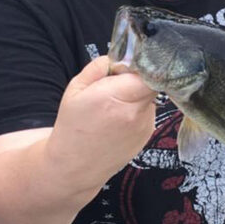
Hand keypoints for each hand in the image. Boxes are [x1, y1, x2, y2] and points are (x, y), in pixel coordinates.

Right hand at [47, 56, 156, 188]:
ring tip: (116, 105)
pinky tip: (120, 119)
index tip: (126, 66)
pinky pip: (149, 111)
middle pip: (151, 82)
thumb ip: (99, 67)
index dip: (139, 65)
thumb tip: (120, 57)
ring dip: (138, 94)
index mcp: (114, 97)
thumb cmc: (73, 125)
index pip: (146, 72)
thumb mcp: (76, 89)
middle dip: (138, 77)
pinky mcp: (149, 133)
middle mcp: (134, 112)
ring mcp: (145, 124)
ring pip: (150, 96)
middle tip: (119, 83)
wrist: (75, 166)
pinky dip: (139, 109)